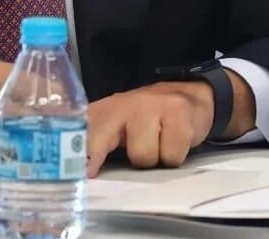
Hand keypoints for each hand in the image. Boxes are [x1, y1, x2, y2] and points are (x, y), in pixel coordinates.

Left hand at [86, 72, 254, 176]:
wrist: (186, 95)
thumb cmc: (148, 120)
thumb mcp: (118, 127)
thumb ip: (99, 144)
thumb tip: (87, 172)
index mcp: (103, 111)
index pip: (84, 133)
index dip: (82, 154)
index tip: (84, 173)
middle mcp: (122, 104)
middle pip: (104, 139)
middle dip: (117, 158)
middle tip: (134, 160)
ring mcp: (150, 105)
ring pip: (143, 156)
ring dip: (154, 159)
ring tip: (159, 145)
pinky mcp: (177, 110)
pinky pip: (172, 154)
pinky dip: (175, 155)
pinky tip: (175, 140)